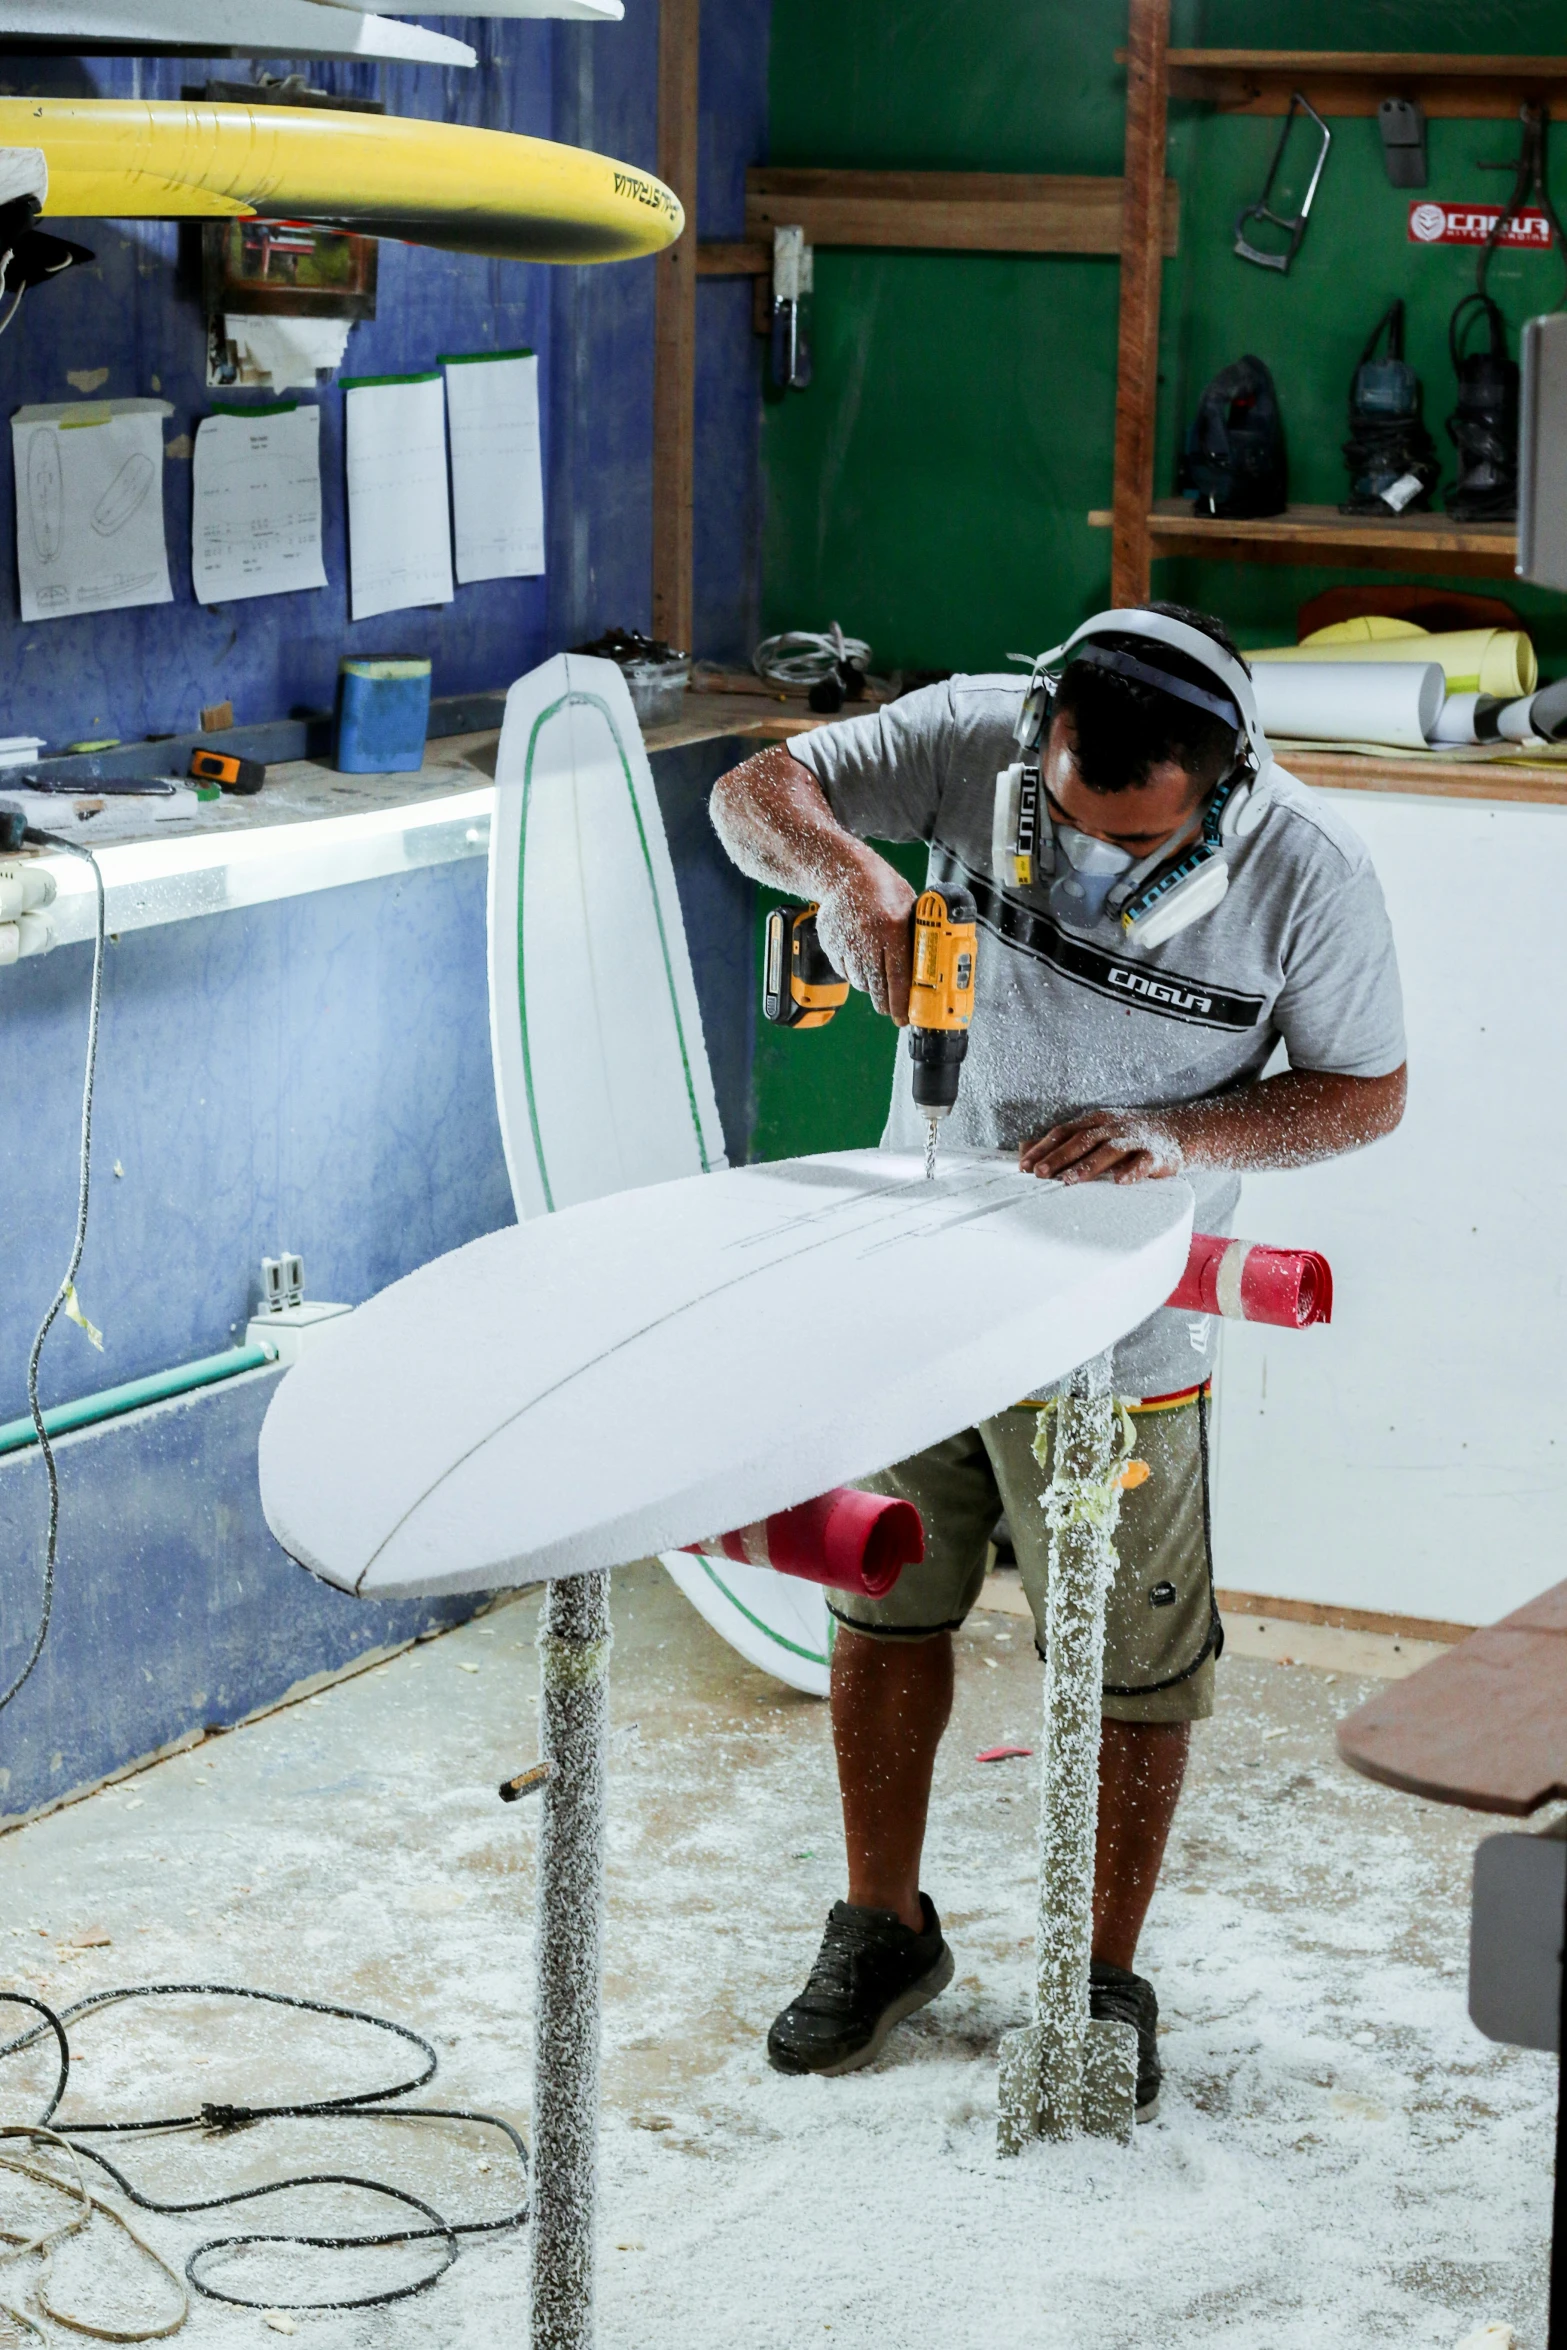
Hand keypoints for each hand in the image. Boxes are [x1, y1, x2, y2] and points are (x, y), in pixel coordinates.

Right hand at [814, 851, 916, 1022]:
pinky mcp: (830, 943)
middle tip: (891, 1009)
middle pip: (876, 985)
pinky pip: (844, 971)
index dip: (901, 1002)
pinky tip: (860, 958)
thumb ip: (914, 936)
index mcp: (892, 928)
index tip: (903, 1017)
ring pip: (859, 981)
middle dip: (884, 1002)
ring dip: (870, 985)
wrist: (845, 874)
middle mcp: (867, 938)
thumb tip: (928, 968)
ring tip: (877, 974)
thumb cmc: (883, 889)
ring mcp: (845, 941)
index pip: (899, 976)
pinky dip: (853, 972)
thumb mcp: (908, 907)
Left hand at [1019, 1108, 1185, 1185]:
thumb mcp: (1095, 1132)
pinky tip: (1120, 1182)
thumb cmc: (1128, 1136)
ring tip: (1068, 1181)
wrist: (1177, 1132)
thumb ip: (1063, 1142)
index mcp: (1095, 1121)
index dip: (1043, 1148)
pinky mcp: (1155, 1154)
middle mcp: (1112, 1127)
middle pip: (1082, 1140)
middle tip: (1040, 1173)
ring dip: (1088, 1165)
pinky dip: (1132, 1171)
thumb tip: (1024, 1149)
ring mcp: (1134, 1139)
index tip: (1023, 1166)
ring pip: (1109, 1150)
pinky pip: (1143, 1162)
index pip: (1063, 1132)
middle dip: (1059, 1157)